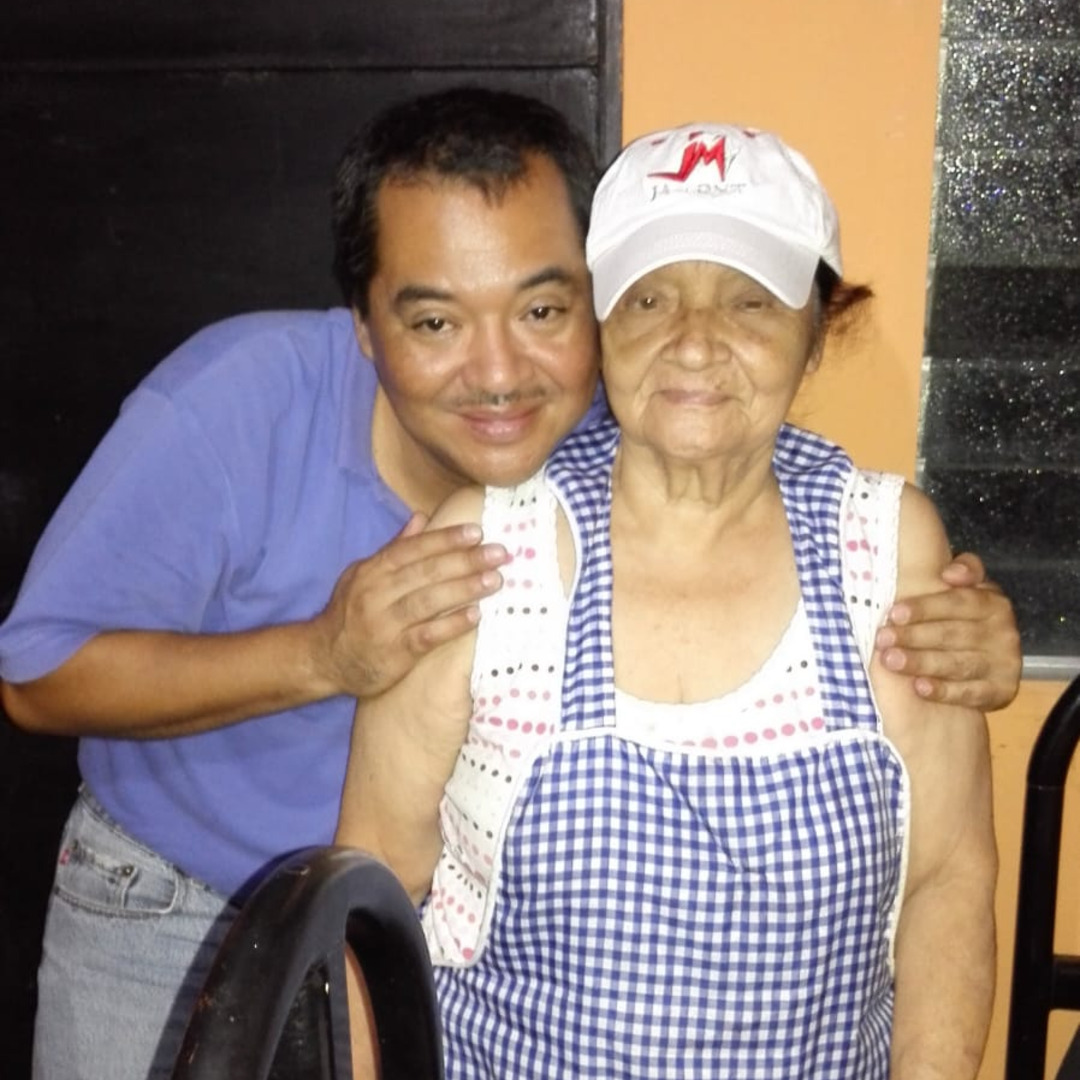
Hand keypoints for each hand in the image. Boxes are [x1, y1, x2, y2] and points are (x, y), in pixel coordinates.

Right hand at [311, 513, 508, 699]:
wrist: (324, 658)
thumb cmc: (351, 612)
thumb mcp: (364, 575)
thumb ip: (395, 548)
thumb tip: (421, 517)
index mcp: (373, 571)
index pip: (413, 549)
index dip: (445, 539)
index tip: (476, 532)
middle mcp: (377, 593)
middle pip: (426, 572)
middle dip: (465, 560)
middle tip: (499, 553)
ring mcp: (385, 623)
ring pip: (429, 601)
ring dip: (465, 589)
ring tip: (495, 580)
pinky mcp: (394, 652)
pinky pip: (426, 636)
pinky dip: (451, 625)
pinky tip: (475, 616)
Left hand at [875, 552, 1021, 710]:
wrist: (987, 666)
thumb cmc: (961, 620)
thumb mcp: (965, 592)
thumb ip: (964, 572)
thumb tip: (950, 573)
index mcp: (994, 602)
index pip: (959, 601)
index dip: (926, 607)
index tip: (894, 613)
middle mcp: (1004, 632)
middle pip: (954, 634)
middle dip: (914, 636)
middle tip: (882, 639)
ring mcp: (1006, 663)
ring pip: (959, 663)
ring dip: (922, 662)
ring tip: (891, 661)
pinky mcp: (1003, 691)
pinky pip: (971, 693)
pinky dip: (945, 691)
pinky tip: (919, 687)